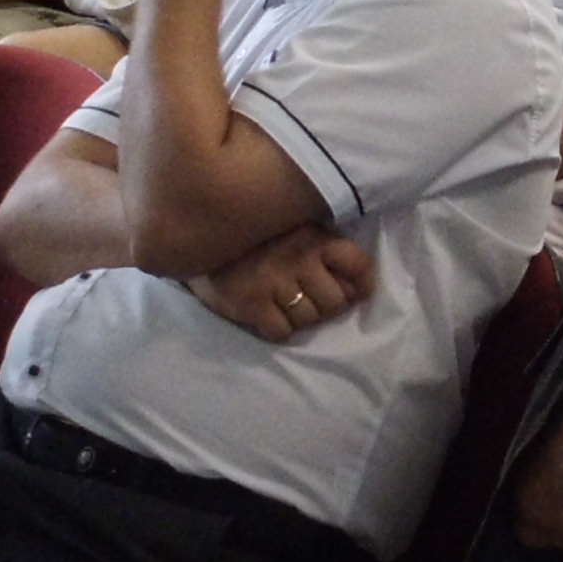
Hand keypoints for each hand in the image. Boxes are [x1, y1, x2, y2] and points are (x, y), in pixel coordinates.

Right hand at [187, 222, 375, 339]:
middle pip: (336, 302)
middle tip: (308, 299)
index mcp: (314, 237)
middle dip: (326, 306)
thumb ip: (324, 249)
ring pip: (309, 320)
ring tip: (284, 303)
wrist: (200, 236)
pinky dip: (277, 329)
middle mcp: (299, 258)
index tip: (357, 292)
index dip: (362, 284)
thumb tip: (357, 287)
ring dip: (300, 317)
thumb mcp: (296, 229)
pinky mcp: (251, 304)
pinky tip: (267, 313)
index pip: (357, 264)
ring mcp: (274, 282)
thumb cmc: (257, 238)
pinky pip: (281, 332)